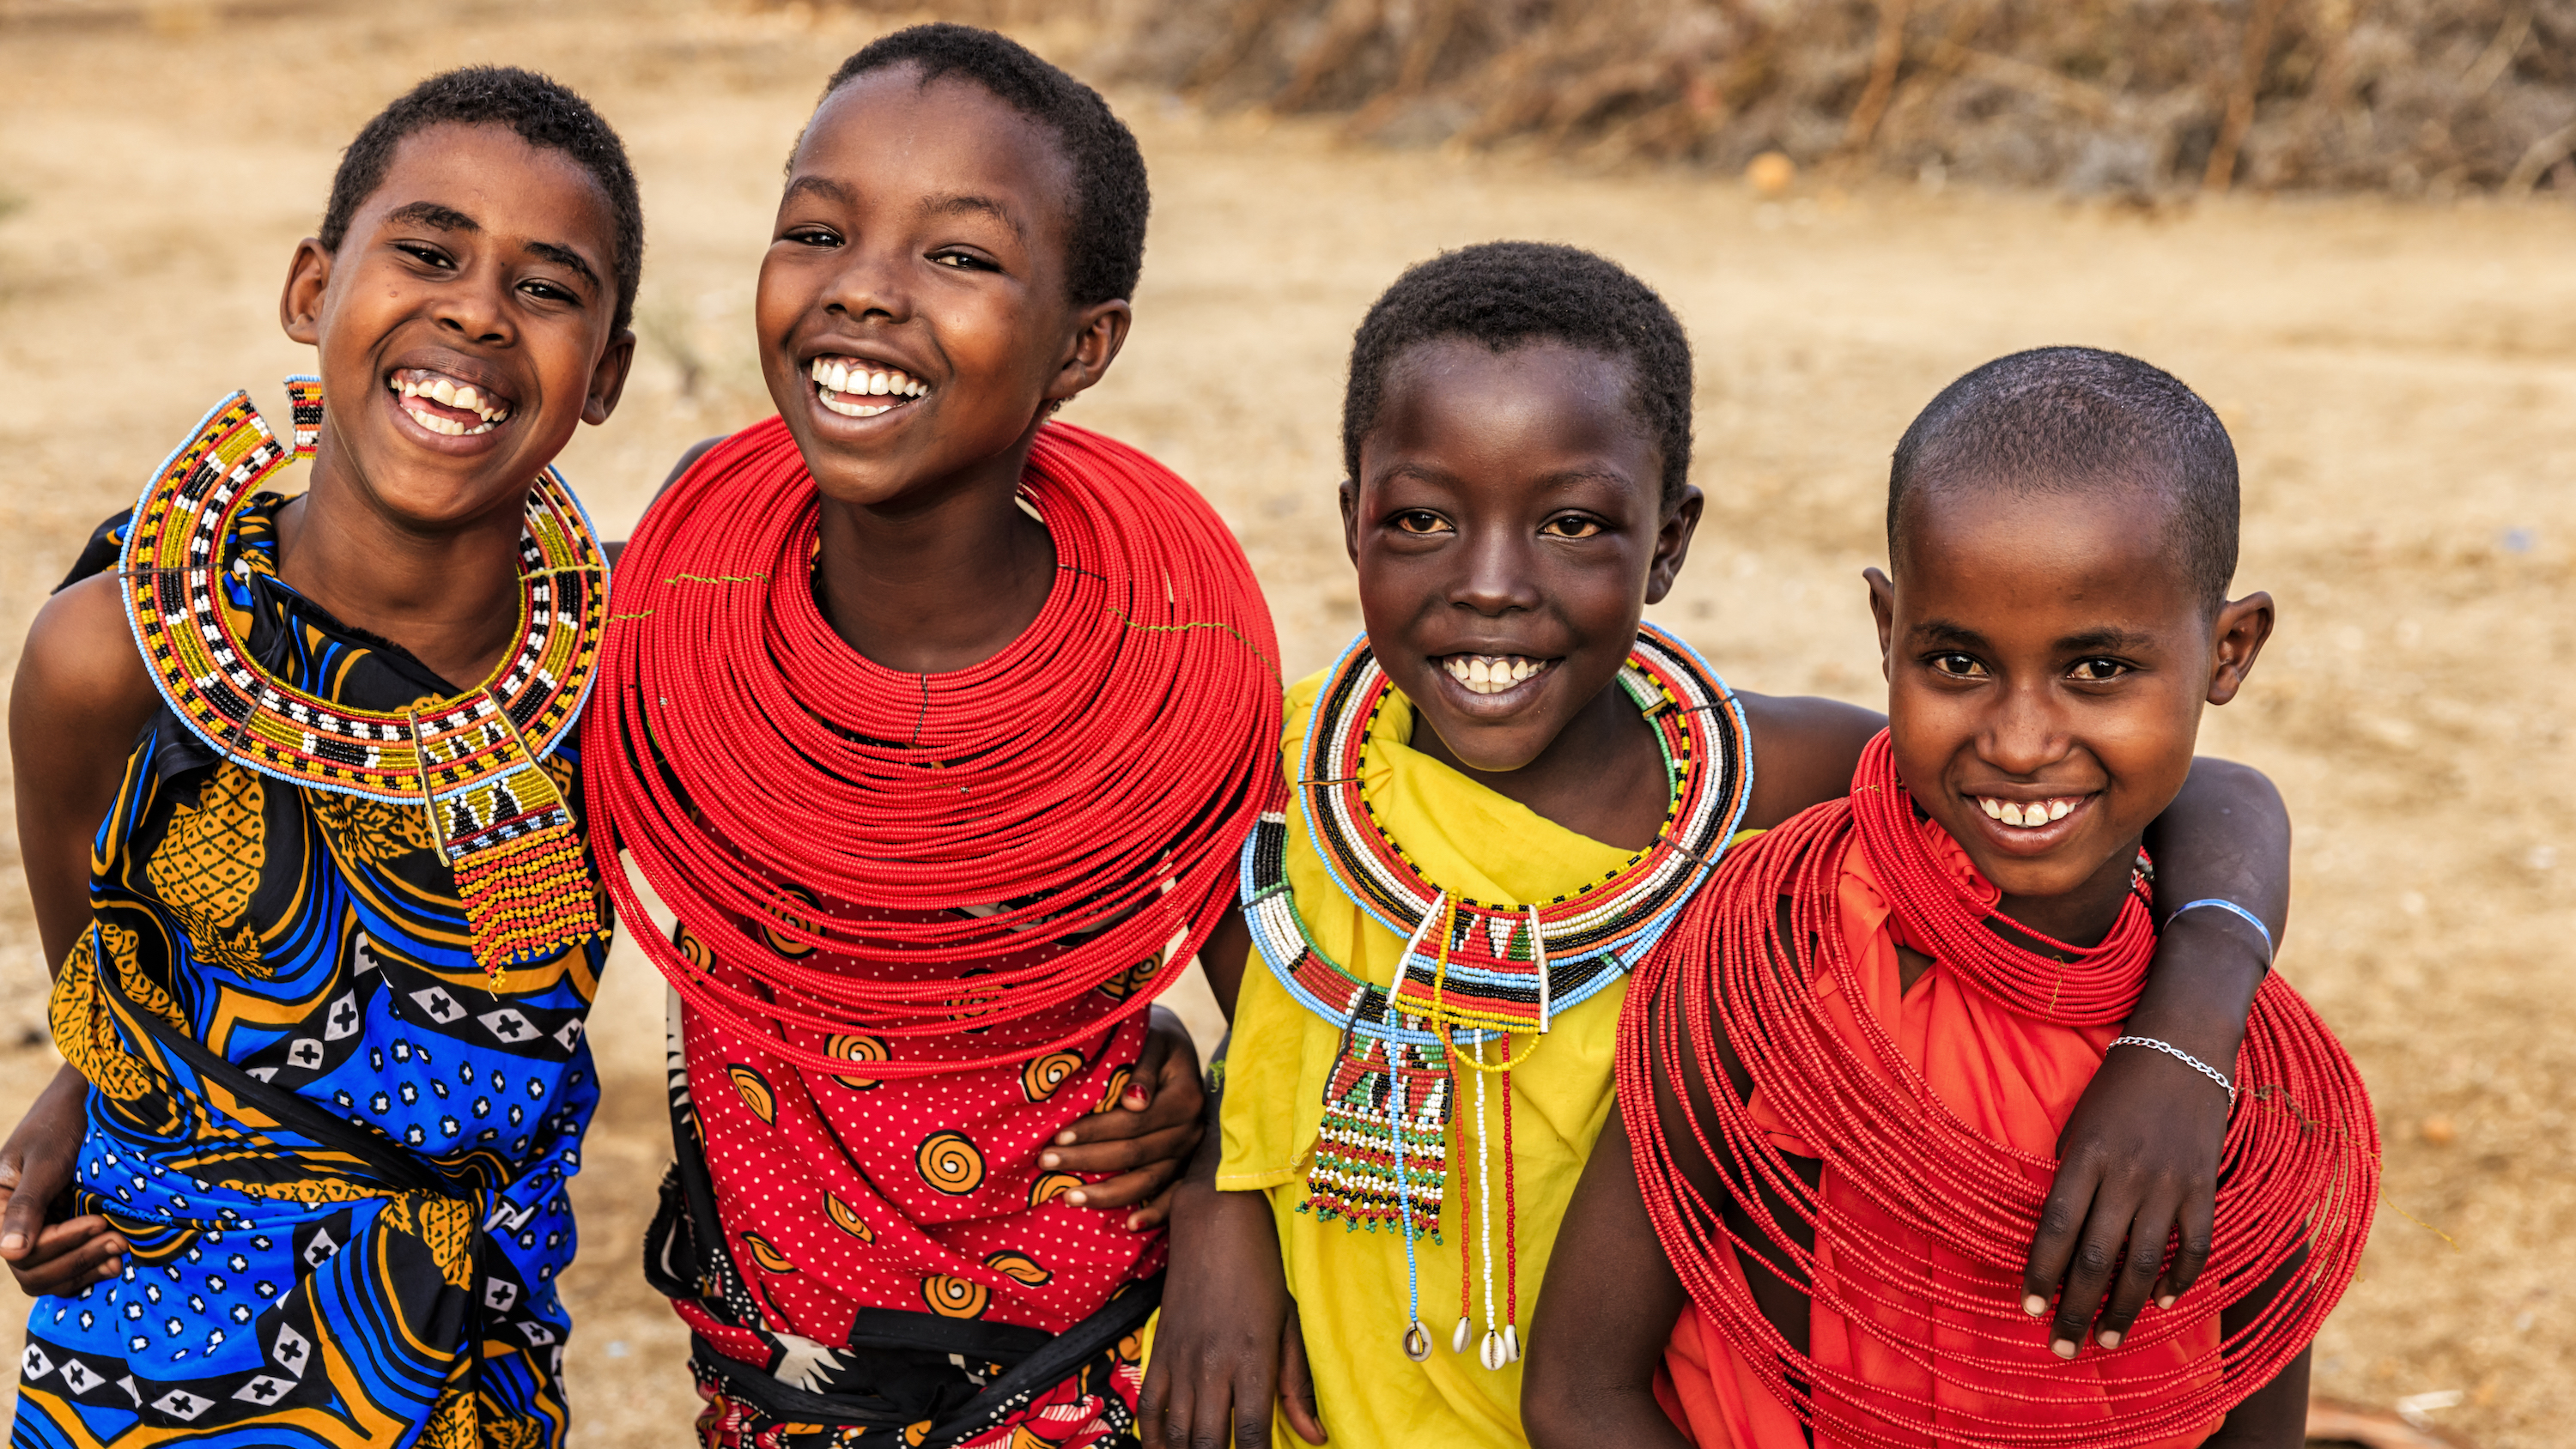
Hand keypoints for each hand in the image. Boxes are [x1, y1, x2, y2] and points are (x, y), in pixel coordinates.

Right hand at [0, 1062, 120, 1296]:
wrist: (90, 1102)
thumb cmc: (62, 1122)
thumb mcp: (44, 1161)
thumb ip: (26, 1205)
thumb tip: (9, 1253)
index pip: (20, 1252)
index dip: (59, 1245)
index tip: (98, 1223)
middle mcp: (14, 1225)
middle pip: (32, 1272)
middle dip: (75, 1260)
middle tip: (117, 1242)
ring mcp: (41, 1230)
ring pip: (52, 1275)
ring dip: (85, 1268)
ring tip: (121, 1251)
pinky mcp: (66, 1229)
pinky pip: (70, 1264)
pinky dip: (90, 1267)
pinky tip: (116, 1262)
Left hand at [1042, 1006, 1205, 1229]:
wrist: (1175, 1048)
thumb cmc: (1154, 1040)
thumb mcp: (1152, 1041)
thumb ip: (1143, 1068)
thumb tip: (1134, 1102)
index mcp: (1185, 1097)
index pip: (1134, 1123)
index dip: (1095, 1132)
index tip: (1057, 1138)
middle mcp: (1192, 1129)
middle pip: (1136, 1154)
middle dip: (1088, 1161)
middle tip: (1047, 1164)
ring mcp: (1191, 1152)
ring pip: (1150, 1181)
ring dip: (1109, 1194)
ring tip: (1070, 1198)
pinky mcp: (1188, 1166)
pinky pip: (1174, 1196)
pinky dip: (1155, 1213)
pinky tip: (1130, 1225)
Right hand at [1139, 1178, 1324, 1446]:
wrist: (1216, 1224)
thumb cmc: (1261, 1272)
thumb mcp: (1288, 1325)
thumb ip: (1297, 1386)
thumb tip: (1316, 1437)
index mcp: (1253, 1360)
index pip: (1251, 1435)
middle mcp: (1213, 1365)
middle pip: (1209, 1442)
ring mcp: (1181, 1359)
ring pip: (1176, 1431)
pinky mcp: (1160, 1349)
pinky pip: (1148, 1406)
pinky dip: (1153, 1436)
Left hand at [2022, 1042, 2227, 1356]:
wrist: (2181, 1049)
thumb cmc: (2117, 1087)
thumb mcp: (2079, 1123)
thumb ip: (2070, 1176)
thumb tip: (2058, 1234)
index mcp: (2086, 1157)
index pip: (2056, 1227)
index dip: (2040, 1272)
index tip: (2027, 1308)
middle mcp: (2127, 1176)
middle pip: (2097, 1258)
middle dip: (2076, 1308)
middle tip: (2061, 1347)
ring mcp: (2169, 1184)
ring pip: (2144, 1263)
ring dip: (2123, 1309)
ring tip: (2107, 1339)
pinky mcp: (2205, 1187)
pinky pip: (2195, 1246)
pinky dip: (2179, 1279)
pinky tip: (2161, 1302)